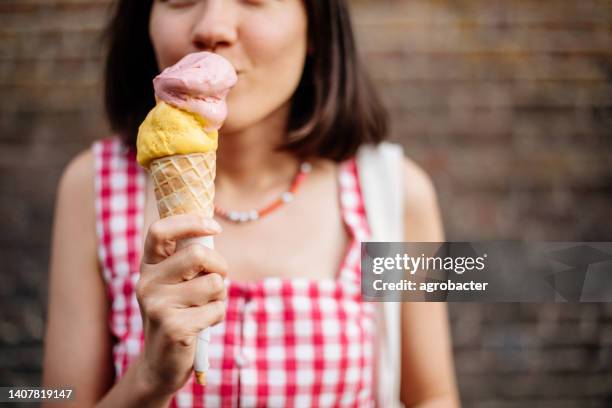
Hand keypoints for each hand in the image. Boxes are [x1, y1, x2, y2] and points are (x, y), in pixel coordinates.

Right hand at [135, 213, 227, 394]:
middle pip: (198, 254)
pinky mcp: (174, 327)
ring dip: (220, 295)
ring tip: (204, 307)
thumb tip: (211, 228)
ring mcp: (157, 305)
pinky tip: (201, 326)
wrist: (161, 363)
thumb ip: (188, 258)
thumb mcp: (176, 283)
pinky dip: (217, 316)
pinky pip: (216, 309)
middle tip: (218, 279)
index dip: (190, 222)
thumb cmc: (178, 313)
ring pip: (214, 283)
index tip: (214, 227)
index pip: (159, 230)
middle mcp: (147, 283)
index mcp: (148, 267)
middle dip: (220, 265)